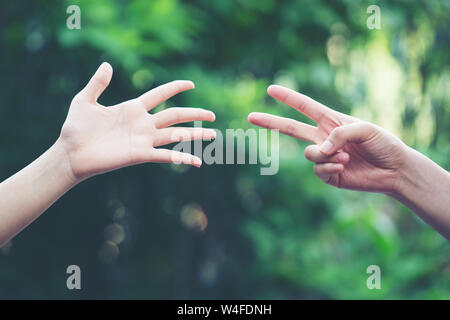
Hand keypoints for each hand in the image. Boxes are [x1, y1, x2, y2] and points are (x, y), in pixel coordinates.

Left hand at [58, 63, 215, 181]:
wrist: (71, 153)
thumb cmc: (75, 128)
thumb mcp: (84, 100)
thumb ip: (97, 83)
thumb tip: (107, 64)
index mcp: (133, 108)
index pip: (160, 94)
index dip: (175, 87)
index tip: (191, 83)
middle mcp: (143, 123)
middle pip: (176, 115)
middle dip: (195, 113)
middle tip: (212, 115)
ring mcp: (144, 139)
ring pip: (176, 134)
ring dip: (195, 133)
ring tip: (214, 134)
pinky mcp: (141, 154)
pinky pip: (166, 156)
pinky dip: (183, 157)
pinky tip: (198, 161)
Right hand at [248, 85, 407, 193]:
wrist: (394, 169)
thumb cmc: (383, 143)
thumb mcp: (364, 129)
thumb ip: (338, 134)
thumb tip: (319, 149)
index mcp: (331, 121)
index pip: (304, 106)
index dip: (287, 97)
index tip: (270, 89)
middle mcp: (323, 137)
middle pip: (290, 128)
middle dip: (270, 122)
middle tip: (250, 117)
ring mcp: (324, 156)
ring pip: (308, 154)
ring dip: (325, 155)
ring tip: (346, 157)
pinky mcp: (328, 174)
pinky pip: (317, 170)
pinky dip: (330, 167)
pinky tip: (344, 167)